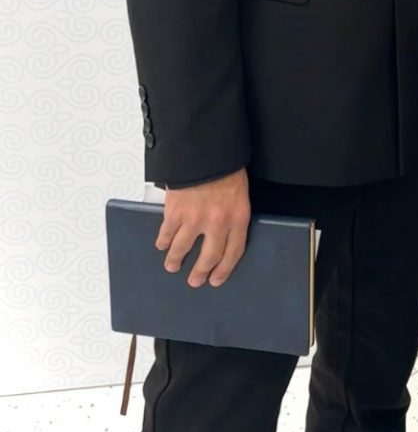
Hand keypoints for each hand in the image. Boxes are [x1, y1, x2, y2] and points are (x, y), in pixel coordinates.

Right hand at [155, 168, 249, 287]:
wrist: (207, 150)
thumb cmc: (226, 168)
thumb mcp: (240, 194)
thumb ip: (233, 215)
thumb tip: (224, 234)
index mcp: (238, 218)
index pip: (233, 253)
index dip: (224, 270)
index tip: (216, 279)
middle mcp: (217, 223)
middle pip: (208, 258)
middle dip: (200, 273)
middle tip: (195, 280)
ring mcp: (195, 219)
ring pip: (182, 250)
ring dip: (175, 261)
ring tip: (172, 266)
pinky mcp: (175, 212)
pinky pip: (166, 235)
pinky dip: (163, 242)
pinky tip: (162, 245)